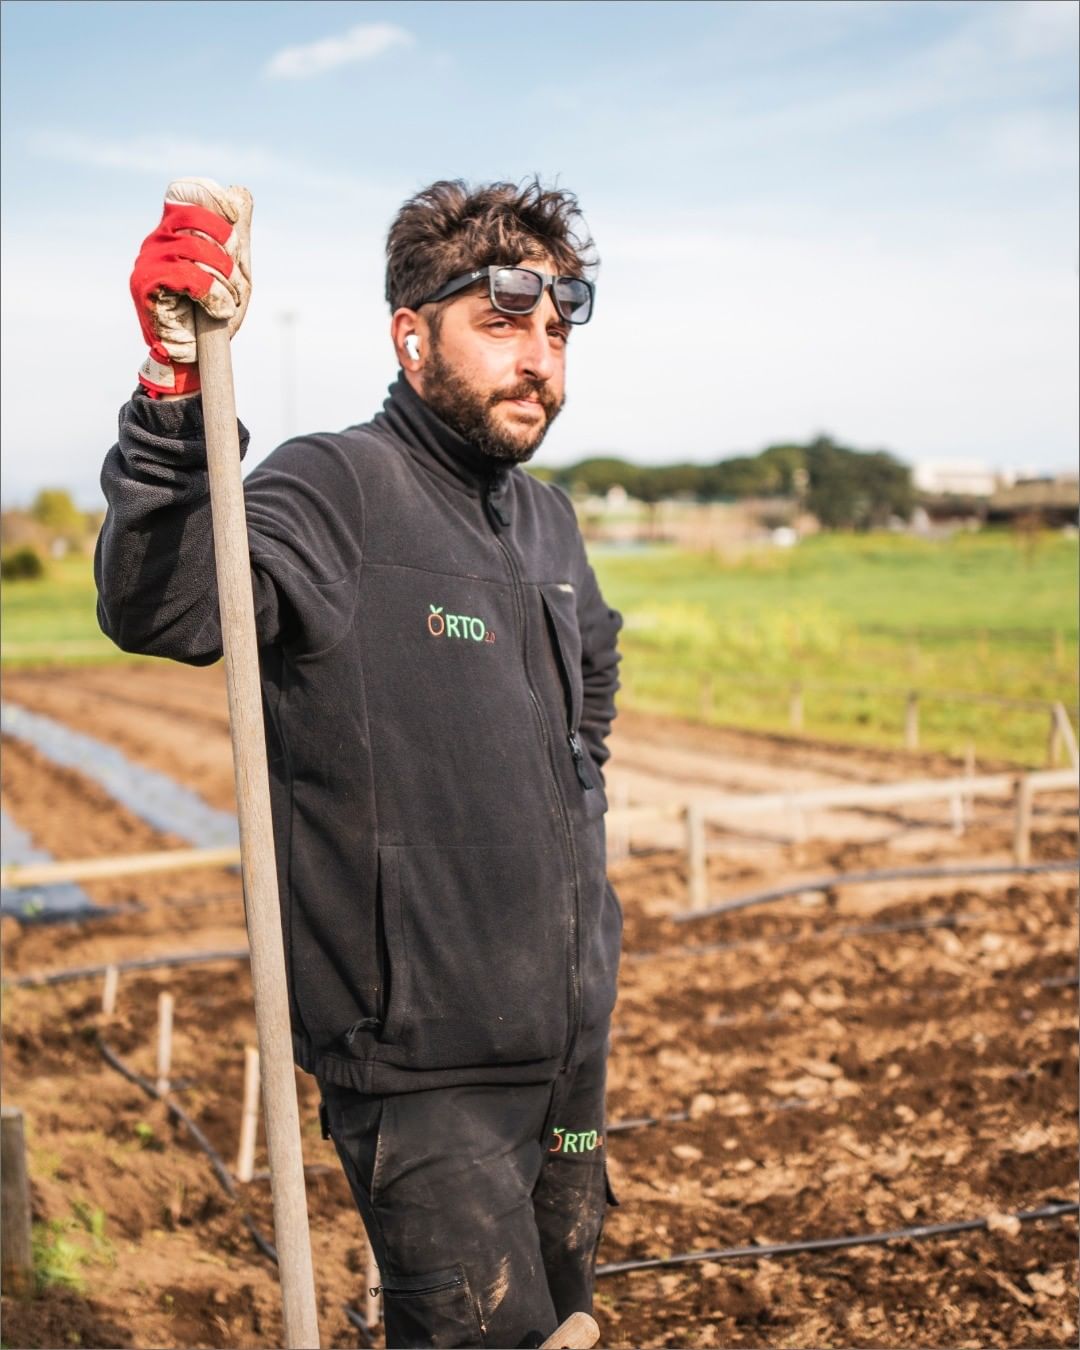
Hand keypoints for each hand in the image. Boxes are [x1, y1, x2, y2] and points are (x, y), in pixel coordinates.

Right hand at [130, 178, 251, 396]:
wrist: (192, 358)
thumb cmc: (212, 314)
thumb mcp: (234, 271)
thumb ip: (237, 235)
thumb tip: (240, 192)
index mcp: (176, 232)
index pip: (185, 193)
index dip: (211, 197)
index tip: (234, 218)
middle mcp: (158, 240)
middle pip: (193, 215)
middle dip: (225, 243)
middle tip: (234, 272)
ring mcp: (148, 260)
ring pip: (193, 248)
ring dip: (223, 277)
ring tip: (227, 300)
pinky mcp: (144, 284)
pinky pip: (188, 276)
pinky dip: (213, 293)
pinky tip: (220, 310)